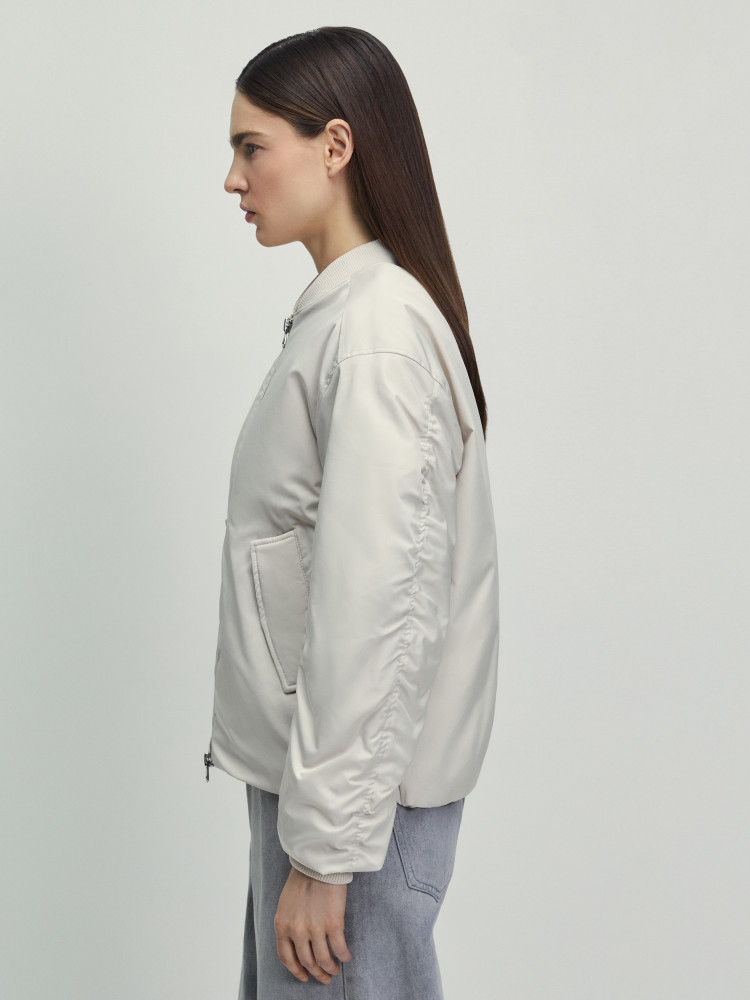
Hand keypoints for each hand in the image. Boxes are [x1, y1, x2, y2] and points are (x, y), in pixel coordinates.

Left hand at [274, 866, 352, 983]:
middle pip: (307, 962)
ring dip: (330, 968)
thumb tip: (297, 942)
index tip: (304, 976)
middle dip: (316, 973)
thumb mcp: (286, 905)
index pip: (287, 958)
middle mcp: (297, 931)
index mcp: (282, 926)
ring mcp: (315, 929)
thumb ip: (289, 924)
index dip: (296, 970)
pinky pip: (339, 948)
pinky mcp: (333, 924)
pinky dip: (343, 956)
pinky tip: (346, 956)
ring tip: (335, 969)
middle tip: (324, 977)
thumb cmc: (302, 879)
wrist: (318, 863)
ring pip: (323, 960)